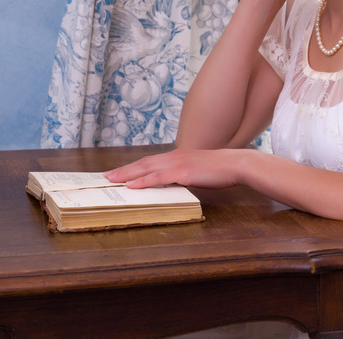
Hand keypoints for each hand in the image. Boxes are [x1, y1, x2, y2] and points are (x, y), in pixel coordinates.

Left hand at [105, 148, 249, 188]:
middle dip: (123, 170)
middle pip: (143, 163)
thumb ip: (185, 175)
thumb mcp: (198, 170)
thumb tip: (174, 184)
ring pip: (146, 169)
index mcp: (177, 156)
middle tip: (106, 176)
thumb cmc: (220, 169)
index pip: (150, 161)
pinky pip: (157, 178)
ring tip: (112, 180)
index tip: (120, 171)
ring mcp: (177, 164)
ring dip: (127, 174)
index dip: (134, 166)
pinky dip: (143, 181)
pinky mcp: (182, 172)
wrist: (235, 164)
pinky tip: (132, 186)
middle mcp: (173, 157)